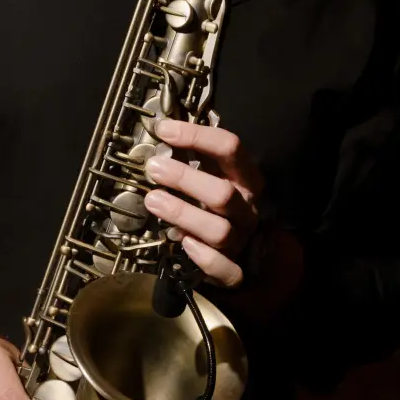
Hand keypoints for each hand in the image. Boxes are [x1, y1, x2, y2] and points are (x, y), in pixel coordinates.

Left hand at [143, 116, 261, 289]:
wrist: (243, 251)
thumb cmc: (216, 204)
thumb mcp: (211, 174)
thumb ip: (192, 155)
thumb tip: (162, 129)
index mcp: (245, 178)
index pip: (230, 147)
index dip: (196, 135)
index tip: (163, 130)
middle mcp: (247, 208)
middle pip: (223, 192)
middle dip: (185, 178)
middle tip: (153, 168)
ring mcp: (242, 239)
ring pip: (219, 230)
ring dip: (183, 214)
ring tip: (153, 201)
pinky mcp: (235, 269)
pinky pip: (227, 270)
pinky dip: (206, 258)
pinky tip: (184, 244)